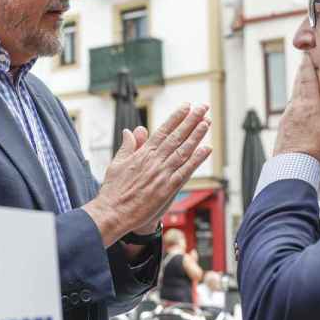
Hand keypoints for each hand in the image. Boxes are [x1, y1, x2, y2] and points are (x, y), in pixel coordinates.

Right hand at [83, 104, 212, 246]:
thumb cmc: (113, 191)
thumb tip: (130, 131)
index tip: (186, 107)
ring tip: (207, 123)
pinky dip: (196, 160)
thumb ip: (127, 146)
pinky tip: (206, 149)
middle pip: (176, 137)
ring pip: (183, 151)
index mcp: (142, 154)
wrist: (112, 213)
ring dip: (196, 136)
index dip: (176, 118)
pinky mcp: (168, 189)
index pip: (163, 131)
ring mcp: (162, 174)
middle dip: (191, 121)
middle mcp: (154, 161)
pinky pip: (185, 171)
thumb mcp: (117, 163)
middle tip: (203, 108)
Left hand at [273, 55, 319, 165]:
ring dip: (300, 83)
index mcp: (308, 105)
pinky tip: (302, 100)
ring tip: (306, 77)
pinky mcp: (283, 123)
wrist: (292, 166)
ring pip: (294, 93)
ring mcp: (287, 114)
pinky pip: (292, 104)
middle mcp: (295, 106)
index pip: (307, 78)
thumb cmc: (315, 150)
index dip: (307, 64)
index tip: (308, 53)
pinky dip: (297, 97)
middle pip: (298, 82)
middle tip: (307, 59)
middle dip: (303, 70)